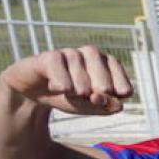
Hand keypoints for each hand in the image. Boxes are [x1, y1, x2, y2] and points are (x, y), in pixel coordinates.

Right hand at [1, 47, 132, 115]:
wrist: (33, 92)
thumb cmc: (69, 96)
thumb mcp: (91, 106)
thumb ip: (108, 106)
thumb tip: (118, 104)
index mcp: (109, 64)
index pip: (124, 89)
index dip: (112, 102)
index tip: (99, 101)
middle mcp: (93, 54)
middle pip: (105, 87)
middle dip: (90, 101)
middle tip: (78, 96)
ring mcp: (72, 52)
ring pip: (83, 85)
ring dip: (74, 96)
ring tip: (65, 91)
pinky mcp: (51, 57)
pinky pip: (63, 81)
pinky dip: (61, 89)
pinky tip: (55, 88)